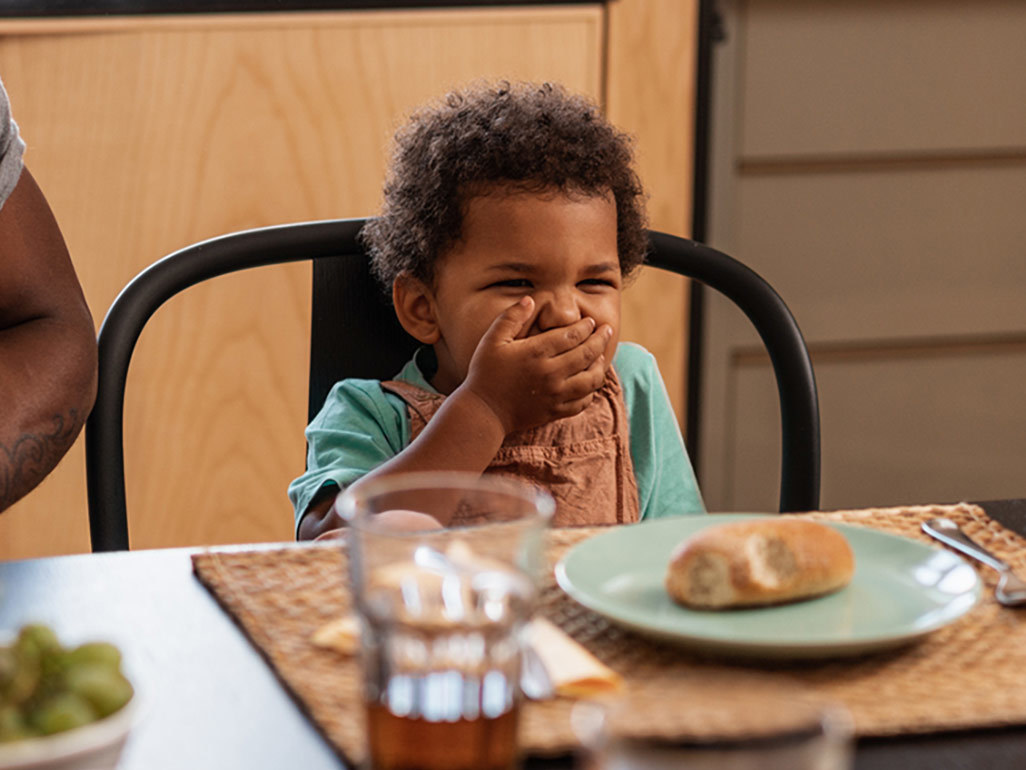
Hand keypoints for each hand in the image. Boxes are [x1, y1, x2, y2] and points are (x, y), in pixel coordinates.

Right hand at [458, 296, 611, 434]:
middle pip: (587, 353)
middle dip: (600, 339)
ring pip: (591, 378)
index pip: (572, 335)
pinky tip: (590, 381)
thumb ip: (512, 317)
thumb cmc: (485, 373)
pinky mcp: (555, 411)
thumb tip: (531, 299)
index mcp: (536, 352)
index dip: (586, 327)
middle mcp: (550, 373)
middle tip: (607, 330)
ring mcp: (555, 394)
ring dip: (600, 365)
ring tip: (601, 355)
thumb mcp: (492, 340)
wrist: (483, 412)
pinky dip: (591, 390)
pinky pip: (583, 401)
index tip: (591, 321)